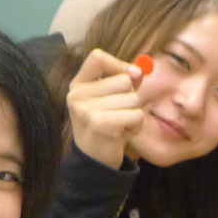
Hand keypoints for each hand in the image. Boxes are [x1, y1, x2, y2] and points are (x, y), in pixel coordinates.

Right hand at [64, 48, 144, 169]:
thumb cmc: (105, 125)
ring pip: (133, 99)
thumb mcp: (109, 99)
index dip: (119, 64)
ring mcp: (87, 110)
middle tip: (118, 113)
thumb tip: (139, 70)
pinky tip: (122, 133)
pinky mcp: (102, 124)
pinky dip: (136, 125)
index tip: (131, 76)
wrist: (94, 160)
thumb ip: (124, 81)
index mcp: (78, 84)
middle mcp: (77, 95)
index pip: (97, 57)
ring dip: (133, 113)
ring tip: (119, 124)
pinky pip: (136, 115)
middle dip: (130, 98)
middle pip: (124, 80)